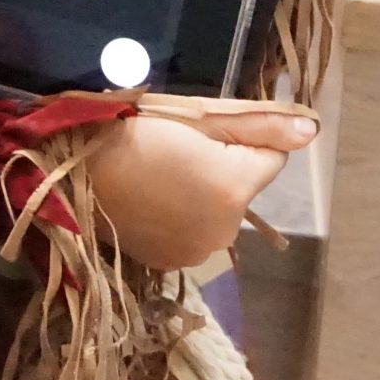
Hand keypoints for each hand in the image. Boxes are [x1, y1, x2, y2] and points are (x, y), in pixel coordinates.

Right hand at [85, 106, 317, 271]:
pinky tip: (149, 202)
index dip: (240, 140)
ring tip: (157, 177)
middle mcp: (226, 231)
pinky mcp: (172, 262)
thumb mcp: (195, 117)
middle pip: (243, 189)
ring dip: (201, 196)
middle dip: (222, 170)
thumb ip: (258, 126)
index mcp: (235, 188)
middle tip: (173, 152)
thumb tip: (311, 131)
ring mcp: (198, 253)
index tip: (199, 133)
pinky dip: (180, 218)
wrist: (68, 169)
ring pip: (219, 212)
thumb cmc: (130, 130)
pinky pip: (194, 233)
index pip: (271, 159)